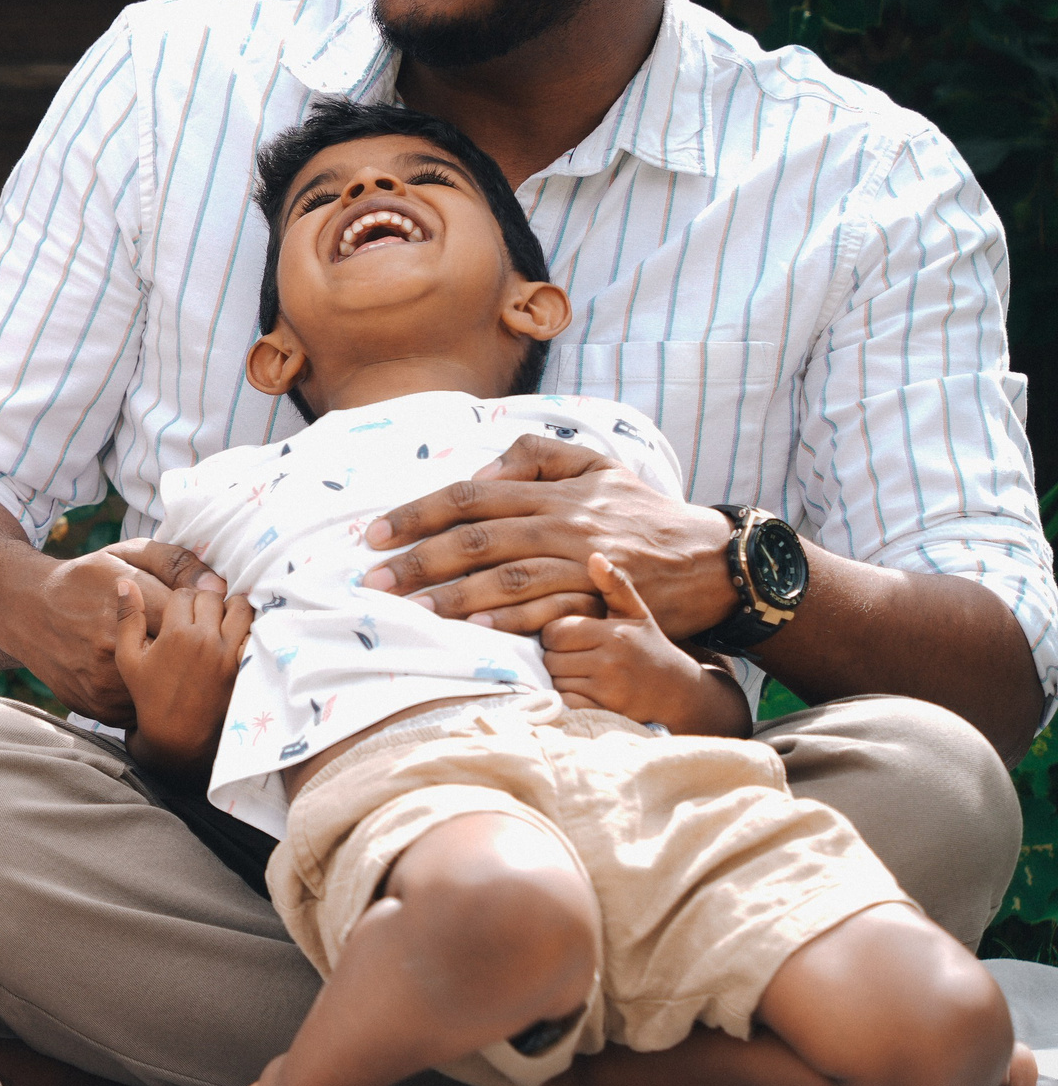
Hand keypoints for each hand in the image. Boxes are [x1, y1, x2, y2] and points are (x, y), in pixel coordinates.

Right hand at [3, 539, 209, 724]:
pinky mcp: (100, 708)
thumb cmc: (84, 579)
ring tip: (171, 659)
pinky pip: (143, 709)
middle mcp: (115, 649)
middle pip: (183, 655)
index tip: (196, 608)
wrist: (28, 613)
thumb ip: (174, 562)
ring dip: (175, 676)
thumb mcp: (125, 554)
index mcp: (129, 606)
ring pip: (166, 688)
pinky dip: (150, 696)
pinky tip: (147, 681)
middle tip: (182, 634)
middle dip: (191, 644)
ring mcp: (105, 683)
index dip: (200, 611)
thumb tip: (218, 584)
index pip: (192, 614)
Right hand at [113, 576, 249, 778]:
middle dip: (204, 602)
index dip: (180, 601)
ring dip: (230, 609)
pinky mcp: (245, 665)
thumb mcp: (129, 657)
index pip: (185, 594)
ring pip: (240, 607)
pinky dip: (248, 629)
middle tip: (198, 619)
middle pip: (212, 596)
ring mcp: (229, 652)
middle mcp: (206, 638)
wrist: (177, 735)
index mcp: (176, 632)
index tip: (177, 615)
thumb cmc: (149, 695)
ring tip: (219, 622)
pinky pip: (254, 632)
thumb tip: (125, 583)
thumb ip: (127, 618)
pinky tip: (236, 636)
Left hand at [360, 435, 738, 638]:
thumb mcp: (594, 464)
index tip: (375, 534)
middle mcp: (561, 523)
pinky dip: (509, 620)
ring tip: (411, 609)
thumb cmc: (640, 511)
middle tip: (374, 580)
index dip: (418, 513)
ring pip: (507, 577)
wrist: (710, 558)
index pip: (470, 496)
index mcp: (551, 490)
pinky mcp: (601, 598)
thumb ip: (535, 456)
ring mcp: (582, 562)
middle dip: (420, 560)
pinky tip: (473, 629)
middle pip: (478, 539)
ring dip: (454, 595)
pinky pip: (549, 610)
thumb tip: (480, 470)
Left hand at [541, 553, 749, 736]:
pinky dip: (568, 698)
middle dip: (556, 656)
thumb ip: (615, 586)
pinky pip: (565, 702)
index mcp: (613, 633)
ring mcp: (607, 690)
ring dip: (560, 678)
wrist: (680, 693)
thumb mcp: (636, 613)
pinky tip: (585, 690)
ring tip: (582, 672)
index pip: (554, 630)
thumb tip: (595, 556)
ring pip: (555, 680)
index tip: (570, 636)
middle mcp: (610, 661)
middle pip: (550, 657)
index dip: (556, 633)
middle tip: (575, 656)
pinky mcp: (604, 712)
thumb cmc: (650, 647)